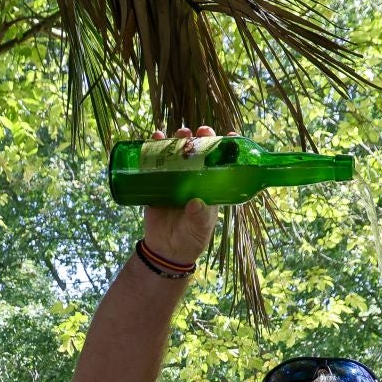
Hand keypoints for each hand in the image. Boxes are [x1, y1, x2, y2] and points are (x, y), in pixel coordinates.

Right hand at [142, 125, 227, 265]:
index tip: (228, 135)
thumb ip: (199, 217)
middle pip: (199, 152)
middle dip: (201, 138)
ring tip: (179, 132)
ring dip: (179, 138)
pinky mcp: (156, 182)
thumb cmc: (190, 239)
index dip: (225, 148)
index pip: (221, 163)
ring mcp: (175, 179)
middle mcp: (194, 179)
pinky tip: (154, 137)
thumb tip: (195, 203)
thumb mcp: (198, 229)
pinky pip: (155, 162)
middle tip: (201, 131)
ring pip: (178, 153)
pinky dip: (153, 148)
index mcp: (210, 187)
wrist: (165, 250)